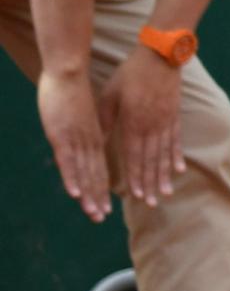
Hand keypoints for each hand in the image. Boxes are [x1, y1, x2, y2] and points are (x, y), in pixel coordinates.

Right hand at [36, 70, 111, 222]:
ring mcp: (75, 140)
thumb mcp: (85, 114)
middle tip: (100, 218)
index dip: (101, 187)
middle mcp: (88, 142)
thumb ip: (89, 130)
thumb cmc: (75, 91)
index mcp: (94, 136)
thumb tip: (90, 142)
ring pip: (84, 172)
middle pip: (93, 175)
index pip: (99, 167)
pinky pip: (68, 161)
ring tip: (94, 214)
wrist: (69, 72)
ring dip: (88, 195)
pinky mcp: (62, 135)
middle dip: (96, 198)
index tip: (106, 205)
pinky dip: (72, 178)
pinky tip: (76, 193)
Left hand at [101, 49, 186, 207]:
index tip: (136, 195)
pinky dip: (176, 156)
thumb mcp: (109, 96)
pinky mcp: (174, 116)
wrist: (158, 57)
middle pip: (151, 161)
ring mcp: (166, 123)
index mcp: (134, 123)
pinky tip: (178, 169)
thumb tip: (96, 143)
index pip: (133, 157)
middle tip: (152, 203)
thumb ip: (105, 121)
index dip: (135, 177)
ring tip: (166, 193)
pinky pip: (176, 141)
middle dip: (151, 183)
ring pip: (165, 155)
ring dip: (164, 176)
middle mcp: (152, 127)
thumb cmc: (129, 75)